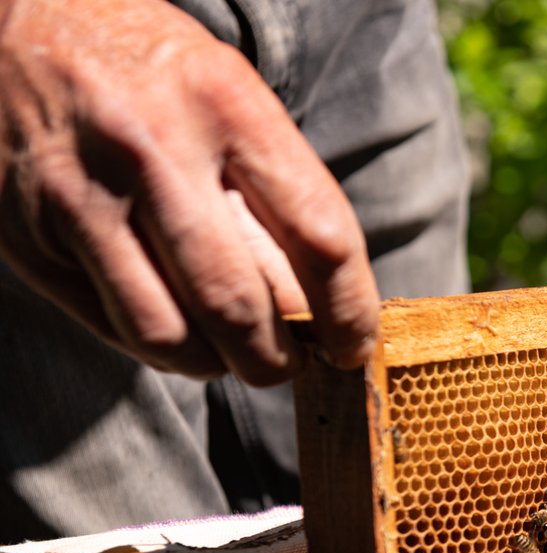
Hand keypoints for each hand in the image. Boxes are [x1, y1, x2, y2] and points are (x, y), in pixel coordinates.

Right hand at [0, 0, 378, 384]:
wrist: (22, 21)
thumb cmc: (155, 73)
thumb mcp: (234, 101)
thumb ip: (277, 200)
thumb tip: (317, 314)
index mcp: (226, 105)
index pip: (321, 237)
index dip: (350, 311)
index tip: (355, 347)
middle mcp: (150, 149)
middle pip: (237, 304)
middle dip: (276, 361)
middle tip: (288, 366)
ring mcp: (78, 194)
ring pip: (168, 335)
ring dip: (216, 366)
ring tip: (232, 355)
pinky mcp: (26, 233)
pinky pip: (111, 325)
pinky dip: (157, 347)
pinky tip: (175, 326)